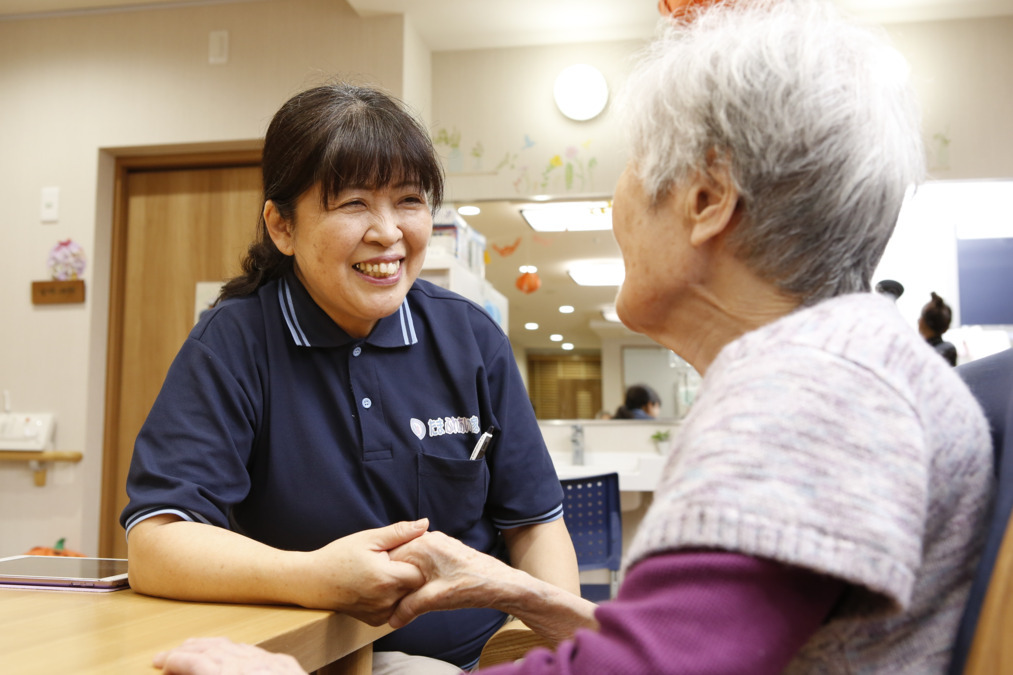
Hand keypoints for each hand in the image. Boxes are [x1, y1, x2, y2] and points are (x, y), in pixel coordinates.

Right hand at [153, 637, 305, 674]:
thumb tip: (193, 670)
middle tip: (169, 654)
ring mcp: (269, 662)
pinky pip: (256, 651)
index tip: (161, 663)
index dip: (174, 661)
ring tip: (195, 647)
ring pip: (235, 646)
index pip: (194, 663)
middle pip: (212, 650)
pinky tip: (233, 651)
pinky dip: (237, 650)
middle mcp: (249, 665)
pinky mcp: (285, 664)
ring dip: (211, 646)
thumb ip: (210, 674)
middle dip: (187, 649)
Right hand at [298, 519, 428, 624]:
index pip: (422, 572)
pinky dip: (393, 597)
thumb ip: (399, 533)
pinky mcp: (376, 621)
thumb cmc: (339, 556)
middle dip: (411, 573)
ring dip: (403, 586)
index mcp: (387, 579)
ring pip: (407, 599)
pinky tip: (380, 585)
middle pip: (416, 587)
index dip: (418, 560)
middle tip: (395, 560)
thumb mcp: (369, 539)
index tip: (406, 552)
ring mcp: (381, 614)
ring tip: (386, 572)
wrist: (313, 582)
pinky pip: (396, 608)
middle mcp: (386, 600)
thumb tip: (425, 524)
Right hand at [387, 531, 519, 627]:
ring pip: (412, 561)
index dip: (384, 578)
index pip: (389, 559)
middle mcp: (428, 539)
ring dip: (408, 579)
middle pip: (400, 559)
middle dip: (395, 579)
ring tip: (405, 598)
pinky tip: (421, 590)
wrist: (501, 583)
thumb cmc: (471, 587)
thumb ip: (409, 608)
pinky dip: (419, 575)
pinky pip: (423, 562)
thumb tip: (392, 620)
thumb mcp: (434, 600)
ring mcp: (438, 544)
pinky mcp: (446, 551)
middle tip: (390, 599)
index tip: (380, 595)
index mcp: (422, 545)